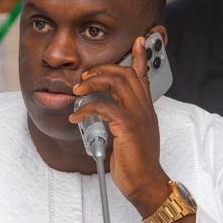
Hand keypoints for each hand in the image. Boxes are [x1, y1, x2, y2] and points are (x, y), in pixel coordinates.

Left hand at [69, 34, 169, 215]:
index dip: (140, 56)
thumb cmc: (136, 162)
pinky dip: (87, 107)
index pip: (144, 76)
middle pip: (126, 73)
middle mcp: (144, 108)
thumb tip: (105, 112)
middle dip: (102, 69)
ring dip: (93, 82)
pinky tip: (76, 116)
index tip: (137, 39)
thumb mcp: (131, 135)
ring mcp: (138, 116)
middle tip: (83, 78)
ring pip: (118, 83)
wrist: (146, 183)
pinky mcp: (128, 127)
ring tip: (78, 91)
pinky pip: (105, 107)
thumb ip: (122, 119)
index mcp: (146, 109)